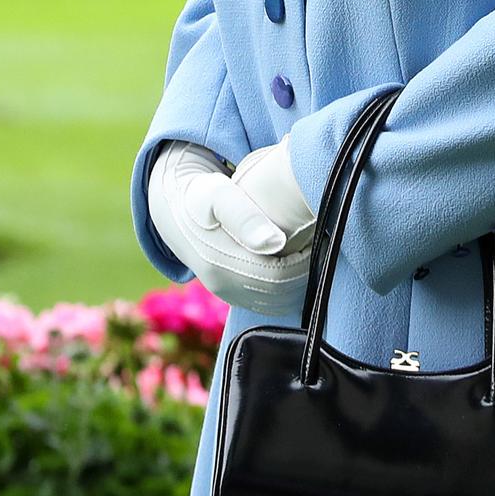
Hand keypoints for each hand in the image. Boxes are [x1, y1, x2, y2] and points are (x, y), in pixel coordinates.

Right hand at [147, 139, 310, 316]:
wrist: (173, 209)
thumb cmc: (201, 194)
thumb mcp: (218, 194)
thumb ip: (244, 217)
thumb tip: (274, 242)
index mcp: (220, 262)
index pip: (279, 278)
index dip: (305, 262)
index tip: (317, 237)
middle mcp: (222, 284)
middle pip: (280, 294)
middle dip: (306, 272)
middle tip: (320, 243)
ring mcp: (226, 291)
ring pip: (275, 301)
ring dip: (299, 282)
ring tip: (311, 252)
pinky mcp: (230, 292)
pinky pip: (266, 301)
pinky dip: (287, 289)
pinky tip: (296, 265)